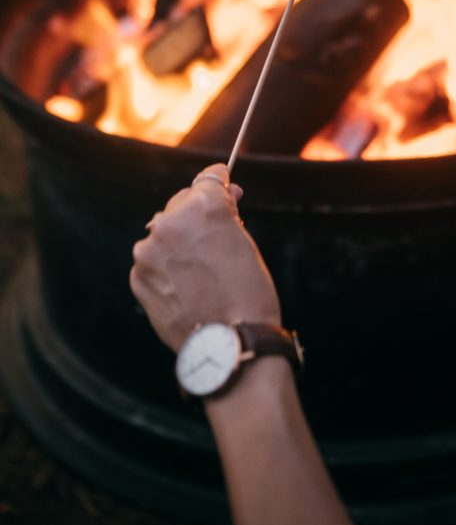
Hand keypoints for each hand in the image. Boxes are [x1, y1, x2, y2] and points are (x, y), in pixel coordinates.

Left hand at [130, 164, 279, 352]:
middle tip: (215, 237)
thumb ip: (225, 217)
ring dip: (178, 244)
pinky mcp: (137, 276)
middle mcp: (170, 222)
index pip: (209, 179)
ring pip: (164, 235)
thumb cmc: (248, 295)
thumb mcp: (245, 244)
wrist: (230, 345)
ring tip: (202, 273)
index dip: (219, 182)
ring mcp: (149, 250)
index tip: (222, 183)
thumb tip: (219, 196)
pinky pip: (153, 262)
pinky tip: (186, 288)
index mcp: (204, 207)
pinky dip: (166, 269)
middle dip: (196, 216)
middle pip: (181, 204)